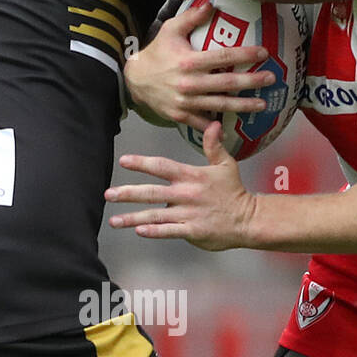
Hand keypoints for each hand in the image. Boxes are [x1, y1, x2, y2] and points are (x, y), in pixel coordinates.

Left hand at [105, 121, 256, 249]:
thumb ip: (214, 146)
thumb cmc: (234, 191)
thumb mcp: (226, 164)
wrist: (248, 219)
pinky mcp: (192, 231)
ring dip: (132, 218)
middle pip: (151, 193)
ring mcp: (188, 214)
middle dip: (128, 193)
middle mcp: (186, 194)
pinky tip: (138, 231)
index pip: (161, 166)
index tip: (123, 161)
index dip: (141, 163)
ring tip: (114, 221)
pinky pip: (169, 231)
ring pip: (155, 215)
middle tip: (108, 194)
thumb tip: (213, 124)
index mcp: (191, 176)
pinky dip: (153, 231)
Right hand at [124, 0, 275, 130]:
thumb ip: (192, 17)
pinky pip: (203, 123)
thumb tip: (213, 3)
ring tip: (262, 105)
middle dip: (252, 82)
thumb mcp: (170, 30)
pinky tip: (233, 125)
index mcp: (190, 62)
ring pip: (220, 105)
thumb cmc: (157, 53)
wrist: (136, 80)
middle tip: (271, 79)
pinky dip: (217, 126)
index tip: (264, 53)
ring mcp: (186, 103)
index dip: (246, 55)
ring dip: (243, 106)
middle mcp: (190, 84)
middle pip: (227, 84)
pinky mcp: (181, 116)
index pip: (224, 58)